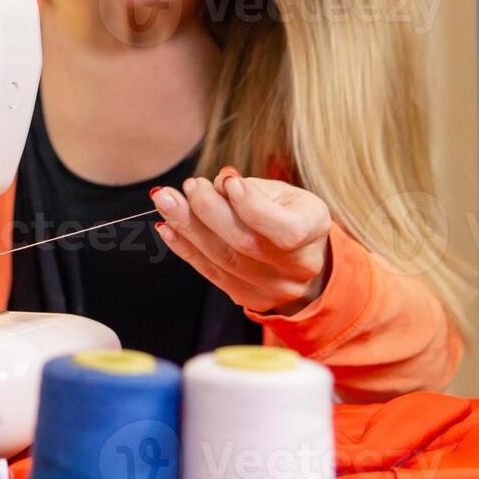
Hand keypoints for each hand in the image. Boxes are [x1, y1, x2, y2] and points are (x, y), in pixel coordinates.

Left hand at [151, 168, 332, 315]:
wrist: (301, 256)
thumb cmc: (287, 213)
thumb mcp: (282, 192)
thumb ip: (253, 188)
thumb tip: (217, 184)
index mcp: (313, 230)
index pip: (285, 228)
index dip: (252, 205)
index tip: (226, 180)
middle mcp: (298, 266)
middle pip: (246, 244)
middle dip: (208, 211)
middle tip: (188, 186)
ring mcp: (273, 288)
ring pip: (224, 260)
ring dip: (187, 227)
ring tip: (165, 201)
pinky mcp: (249, 297)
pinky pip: (211, 273)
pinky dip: (185, 249)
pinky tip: (167, 228)